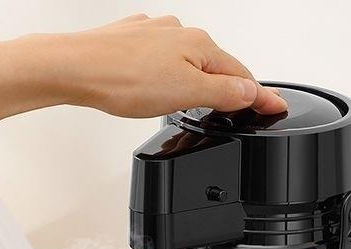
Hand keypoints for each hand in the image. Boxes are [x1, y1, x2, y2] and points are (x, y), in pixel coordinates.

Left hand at [31, 14, 287, 117]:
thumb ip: (222, 94)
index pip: (241, 76)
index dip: (260, 97)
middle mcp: (178, 34)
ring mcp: (153, 37)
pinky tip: (161, 90)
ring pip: (188, 64)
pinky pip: (163, 63)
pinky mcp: (131, 45)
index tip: (276, 108)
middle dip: (228, 90)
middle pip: (216, 67)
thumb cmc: (122, 79)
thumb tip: (250, 92)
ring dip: (198, 84)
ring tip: (199, 106)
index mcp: (199, 45)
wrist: (74, 69)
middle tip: (242, 112)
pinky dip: (171, 78)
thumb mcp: (185, 94)